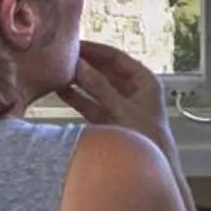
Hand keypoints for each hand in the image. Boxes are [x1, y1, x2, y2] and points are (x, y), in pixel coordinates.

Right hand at [59, 40, 173, 149]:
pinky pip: (91, 104)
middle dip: (85, 64)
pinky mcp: (110, 120)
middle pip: (105, 71)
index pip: (117, 58)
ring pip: (96, 87)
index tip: (75, 43)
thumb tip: (79, 65)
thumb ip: (99, 87)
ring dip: (78, 81)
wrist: (153, 167)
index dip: (96, 50)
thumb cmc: (147, 137)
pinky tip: (61, 90)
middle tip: (61, 56)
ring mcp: (121, 105)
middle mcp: (133, 91)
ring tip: (57, 71)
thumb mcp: (121, 109)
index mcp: (145, 81)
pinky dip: (77, 98)